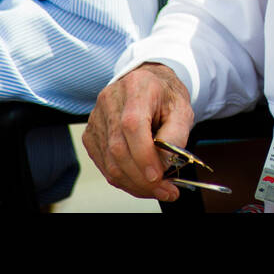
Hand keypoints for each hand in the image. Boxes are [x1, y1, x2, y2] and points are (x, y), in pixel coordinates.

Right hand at [83, 62, 194, 201]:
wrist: (147, 83)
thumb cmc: (164, 95)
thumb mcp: (182, 108)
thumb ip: (176, 135)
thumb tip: (165, 164)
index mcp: (136, 88)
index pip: (132, 125)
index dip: (143, 155)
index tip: (159, 176)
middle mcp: (110, 101)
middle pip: (118, 148)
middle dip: (142, 178)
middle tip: (165, 190)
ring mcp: (96, 118)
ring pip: (110, 162)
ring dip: (134, 183)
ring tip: (157, 189)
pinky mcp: (91, 134)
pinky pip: (104, 164)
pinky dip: (123, 178)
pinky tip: (140, 181)